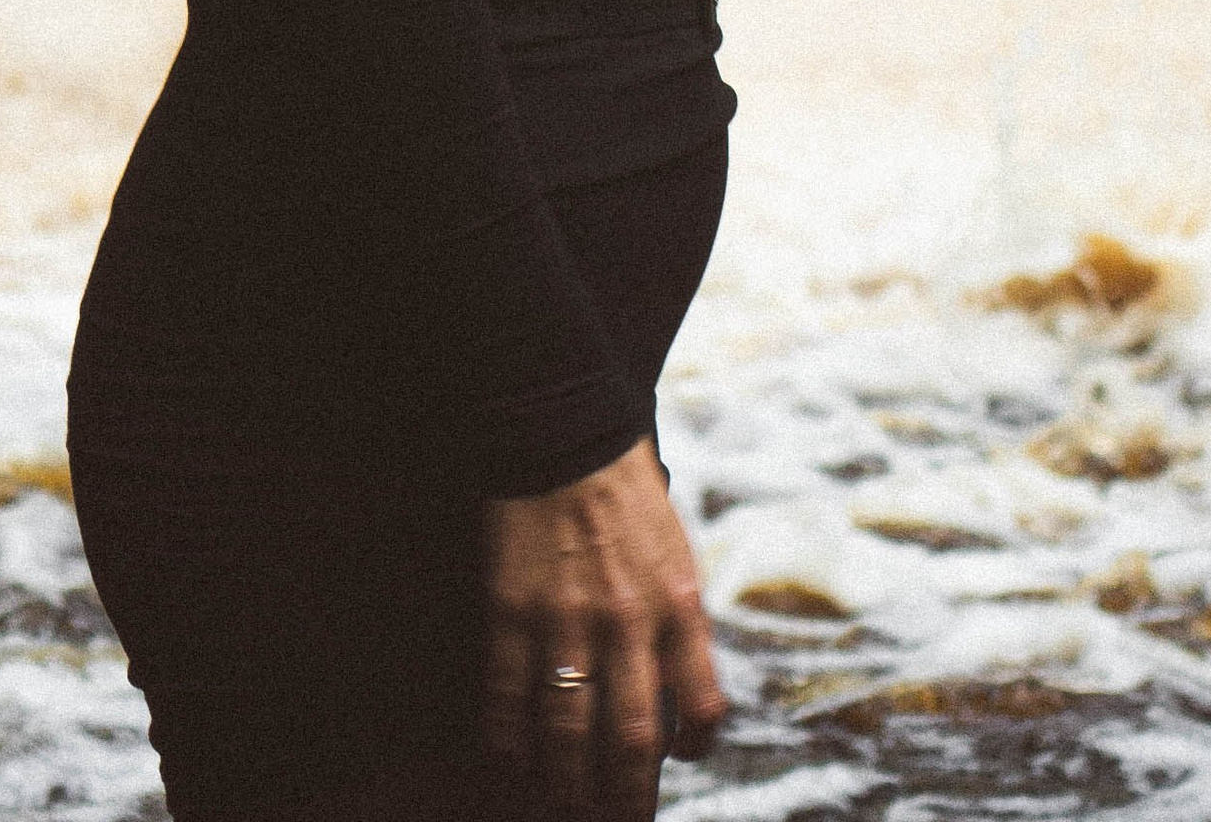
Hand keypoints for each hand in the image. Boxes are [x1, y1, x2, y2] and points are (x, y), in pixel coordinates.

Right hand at [483, 435, 725, 816]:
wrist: (563, 428)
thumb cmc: (625, 486)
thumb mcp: (677, 546)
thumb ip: (679, 615)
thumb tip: (678, 684)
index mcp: (680, 602)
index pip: (702, 704)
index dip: (696, 744)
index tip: (683, 757)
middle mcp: (629, 620)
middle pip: (632, 740)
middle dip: (625, 796)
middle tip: (617, 821)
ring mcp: (566, 618)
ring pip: (568, 731)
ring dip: (566, 782)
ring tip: (564, 804)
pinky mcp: (512, 609)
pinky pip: (508, 695)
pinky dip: (508, 739)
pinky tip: (510, 760)